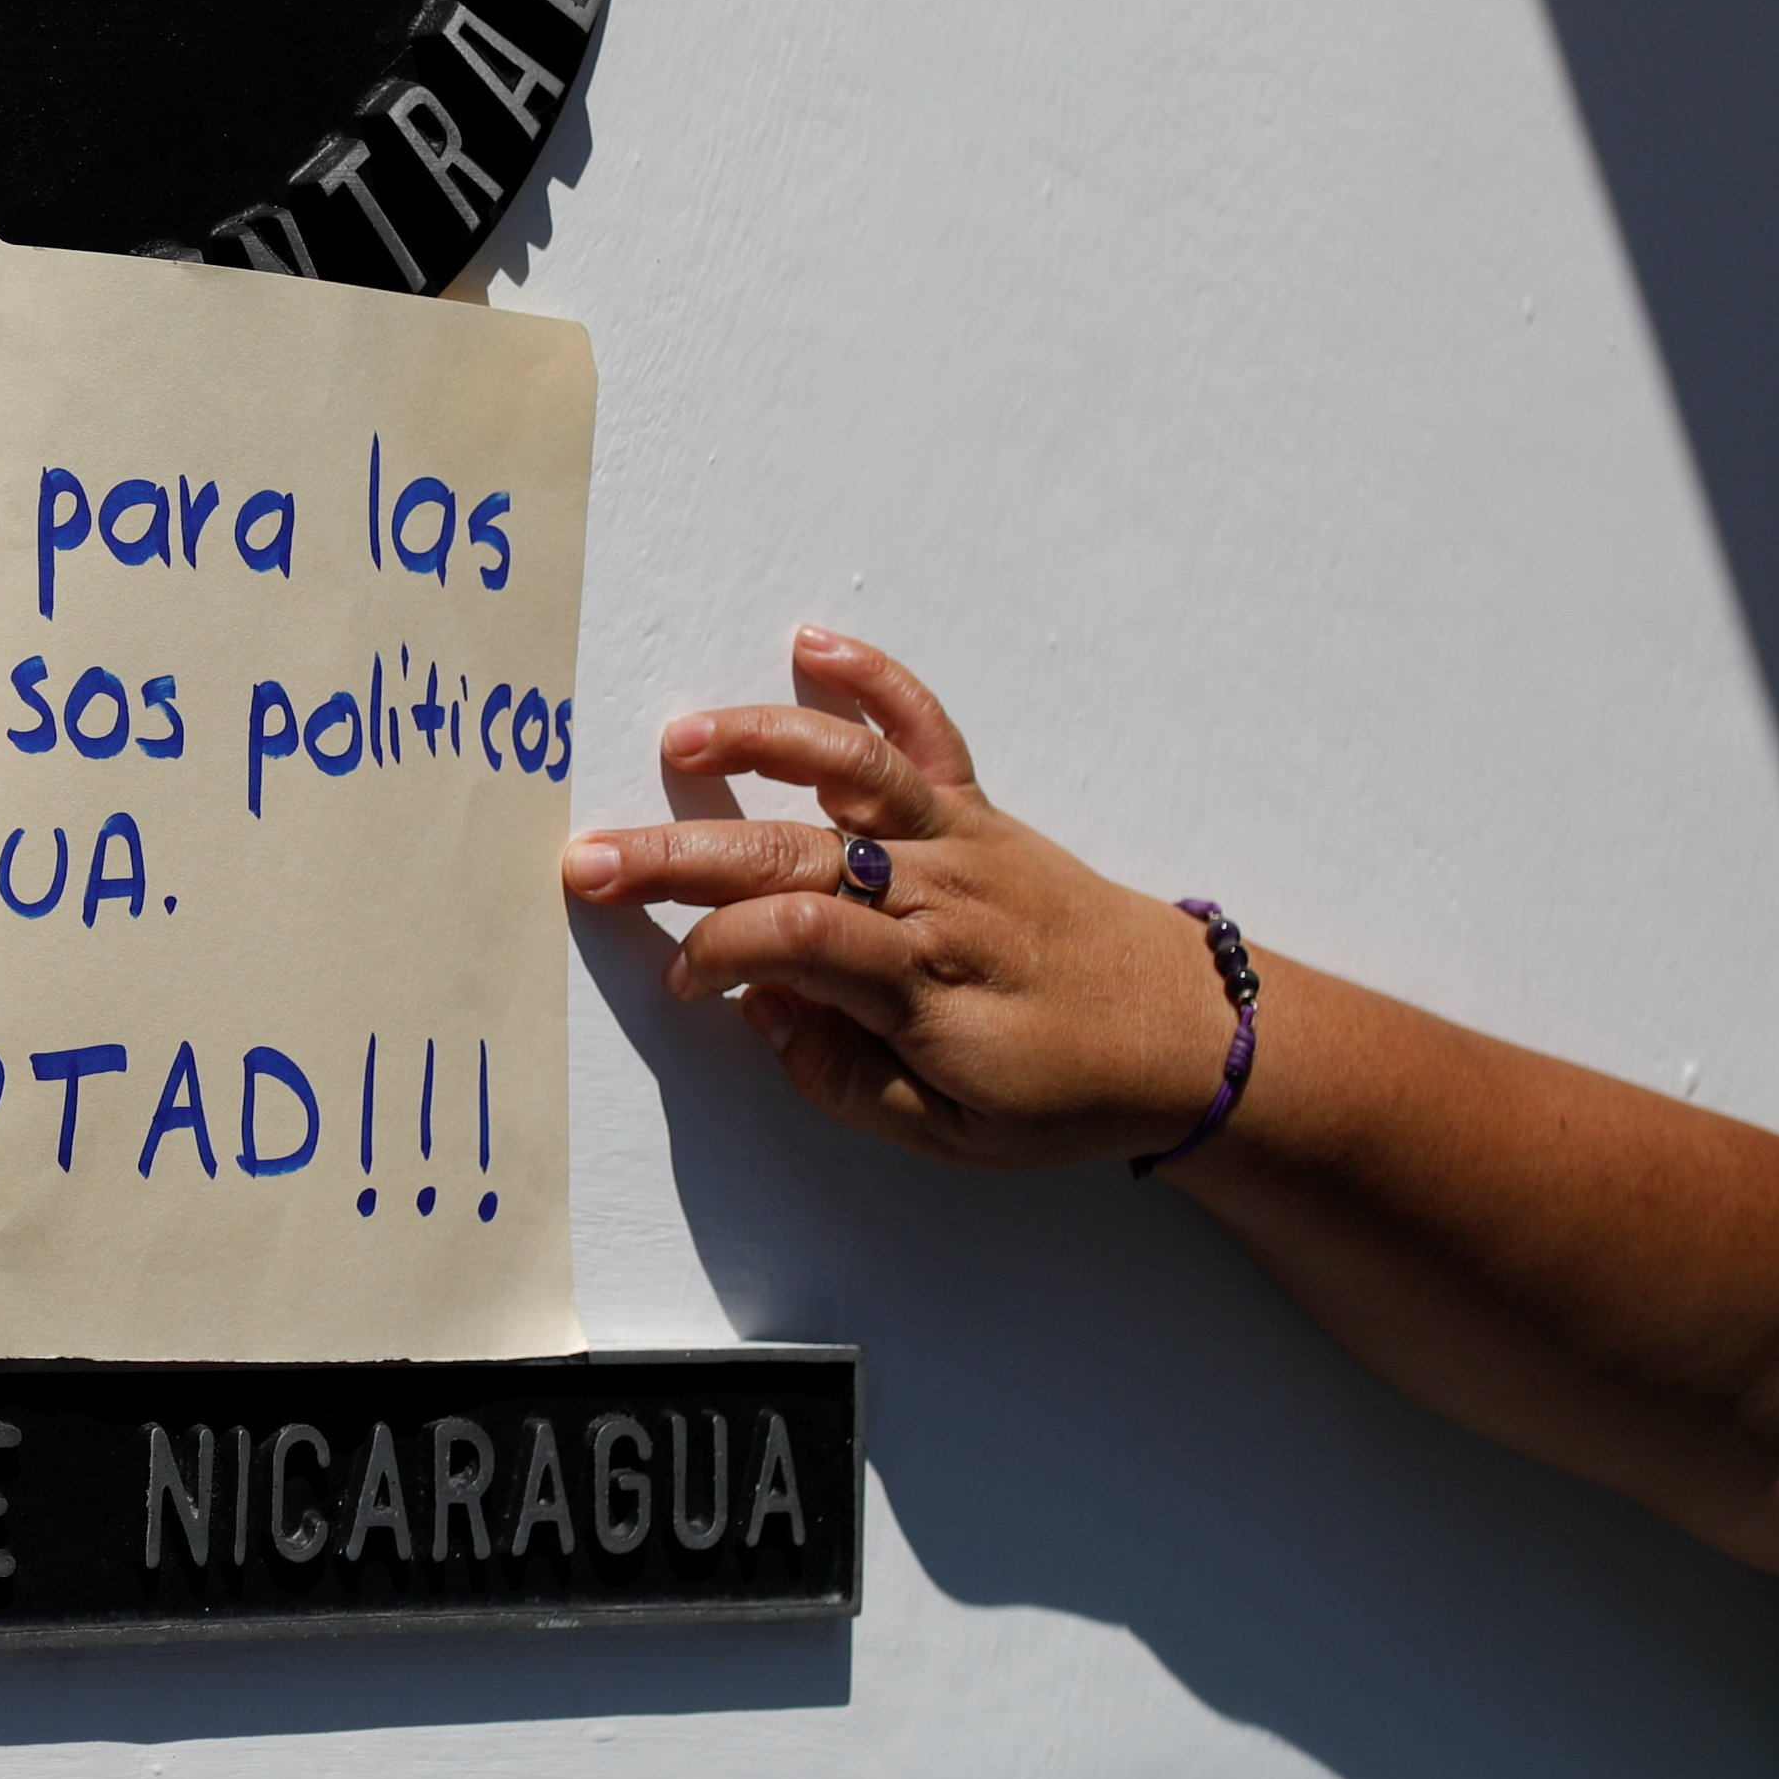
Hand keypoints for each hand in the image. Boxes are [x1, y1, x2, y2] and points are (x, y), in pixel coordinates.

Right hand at [565, 627, 1238, 1170]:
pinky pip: (924, 731)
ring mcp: (959, 840)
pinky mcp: (980, 810)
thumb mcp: (951, 1133)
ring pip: (848, 772)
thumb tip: (761, 1013)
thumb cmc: (1062, 1092)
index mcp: (926, 983)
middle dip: (679, 856)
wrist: (1188, 1036)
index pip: (795, 941)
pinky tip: (812, 645)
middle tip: (590, 859)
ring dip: (759, 744)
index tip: (682, 982)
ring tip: (678, 737)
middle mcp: (937, 895)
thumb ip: (843, 1079)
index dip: (717, 955)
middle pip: (791, 855)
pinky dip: (872, 677)